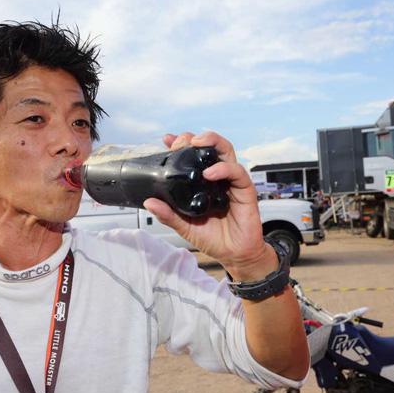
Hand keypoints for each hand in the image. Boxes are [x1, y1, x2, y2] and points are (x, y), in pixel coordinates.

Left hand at [143, 132, 277, 280]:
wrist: (234, 255)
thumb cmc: (213, 238)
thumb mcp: (184, 226)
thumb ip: (168, 214)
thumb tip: (149, 202)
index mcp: (202, 182)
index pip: (193, 155)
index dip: (181, 143)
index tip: (167, 140)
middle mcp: (217, 177)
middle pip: (210, 146)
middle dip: (195, 138)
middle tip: (180, 143)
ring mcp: (231, 181)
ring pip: (226, 151)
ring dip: (212, 142)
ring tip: (196, 144)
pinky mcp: (244, 189)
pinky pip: (237, 172)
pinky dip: (223, 168)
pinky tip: (210, 173)